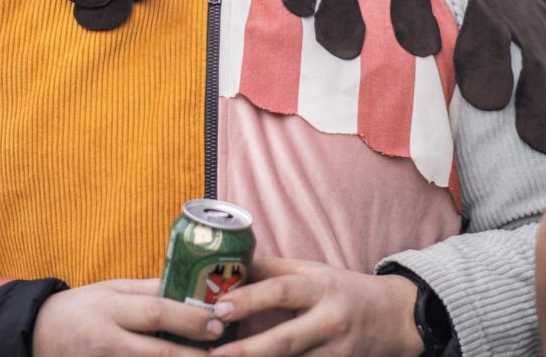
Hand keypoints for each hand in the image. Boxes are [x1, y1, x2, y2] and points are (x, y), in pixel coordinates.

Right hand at [32, 278, 225, 355]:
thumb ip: (147, 288)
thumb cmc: (81, 307)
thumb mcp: (111, 288)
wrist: (36, 335)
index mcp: (113, 308)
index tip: (218, 320)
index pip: (157, 312)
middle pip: (159, 353)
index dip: (191, 318)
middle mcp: (109, 340)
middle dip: (194, 355)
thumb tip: (189, 284)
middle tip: (223, 352)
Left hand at [208, 257, 423, 356]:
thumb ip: (272, 269)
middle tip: (214, 354)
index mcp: (320, 288)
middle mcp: (330, 322)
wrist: (392, 318)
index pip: (282, 292)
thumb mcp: (312, 271)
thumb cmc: (342, 289)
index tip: (219, 308)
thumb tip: (231, 258)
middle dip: (248, 350)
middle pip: (286, 339)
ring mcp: (336, 354)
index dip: (249, 300)